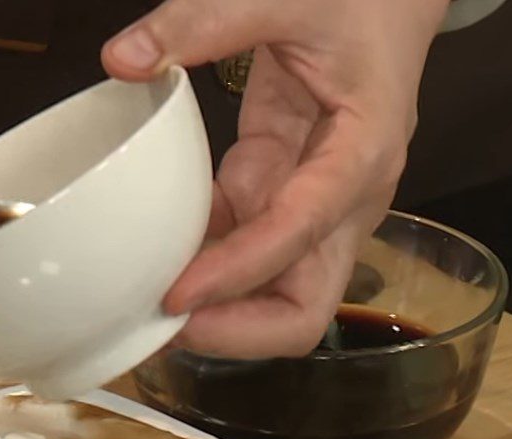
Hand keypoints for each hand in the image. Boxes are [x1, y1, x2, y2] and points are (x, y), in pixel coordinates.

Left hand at [103, 0, 448, 358]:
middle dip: (236, 332)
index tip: (173, 296)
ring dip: (214, 312)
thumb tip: (124, 58)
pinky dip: (201, 265)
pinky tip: (156, 259)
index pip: (297, 237)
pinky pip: (240, 254)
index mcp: (360, 157)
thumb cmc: (361, 0)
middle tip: (163, 326)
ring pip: (271, 299)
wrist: (388, 3)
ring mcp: (311, 212)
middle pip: (302, 311)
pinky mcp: (279, 200)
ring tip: (144, 307)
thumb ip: (205, 20)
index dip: (235, 276)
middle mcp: (343, 204)